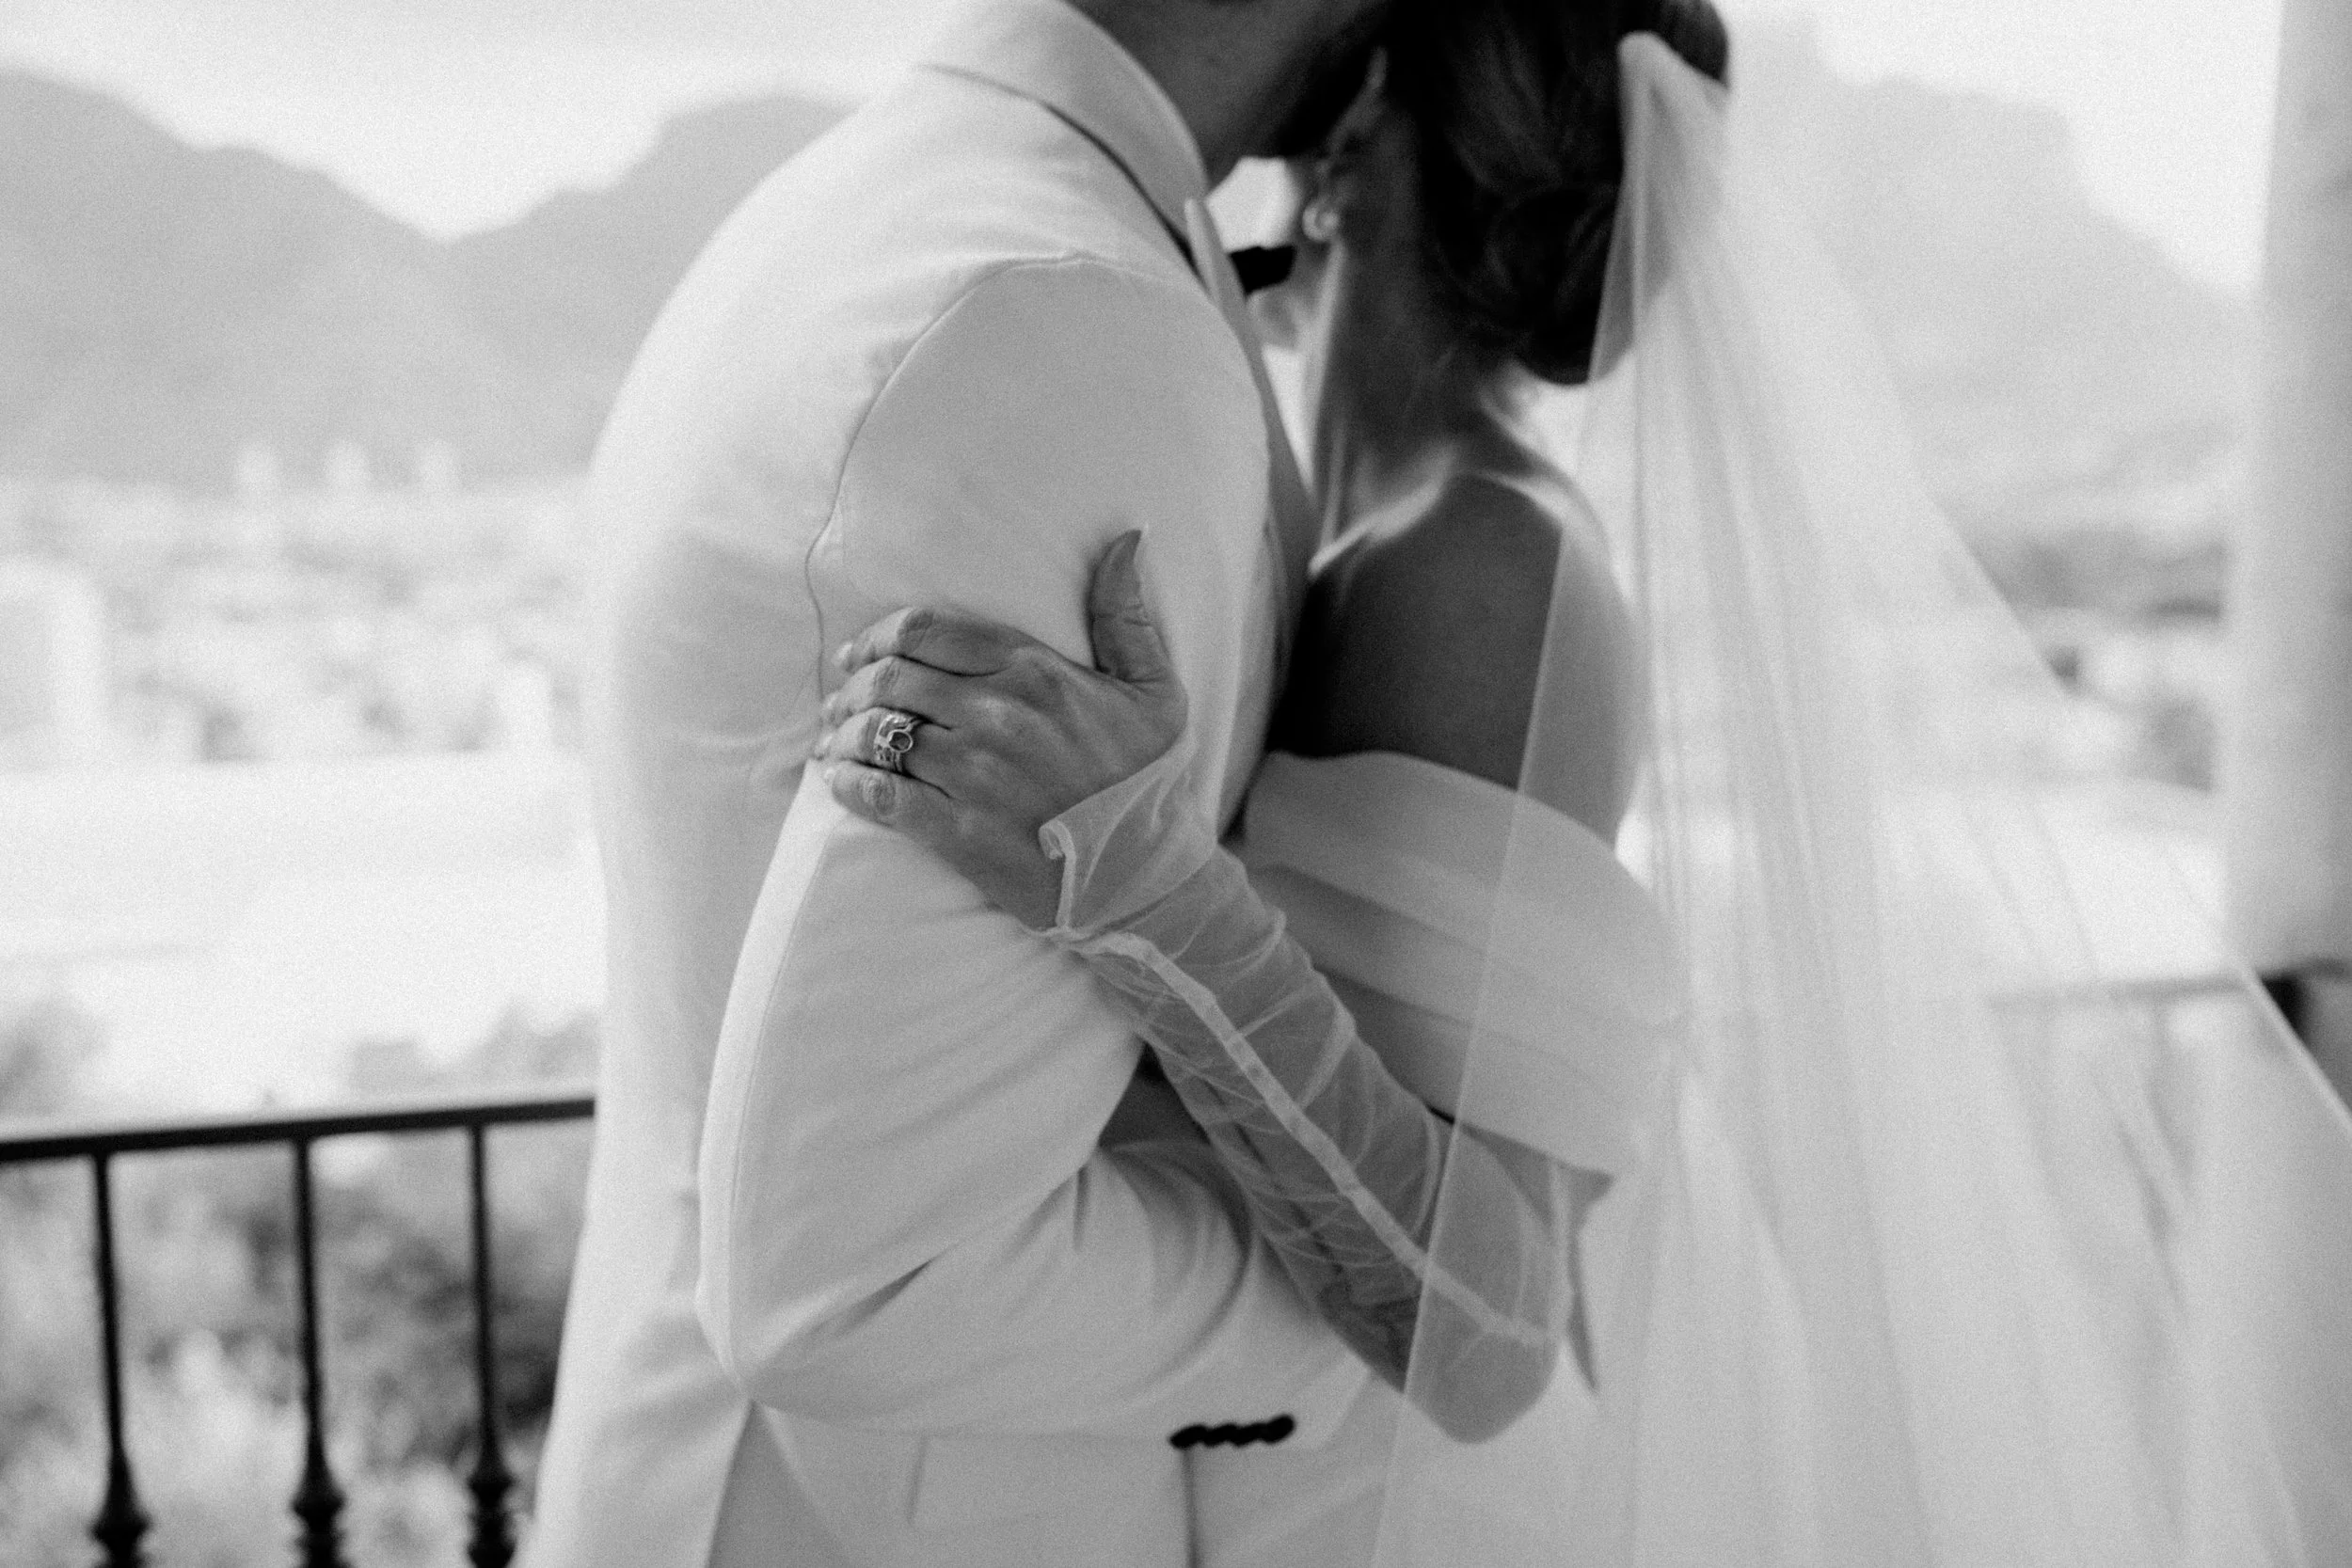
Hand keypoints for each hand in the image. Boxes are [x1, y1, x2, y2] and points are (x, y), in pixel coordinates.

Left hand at [815, 531, 1189, 929]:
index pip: (924, 633)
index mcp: (1034, 671)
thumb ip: (1125, 614)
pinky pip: (881, 796)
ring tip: (830, 744)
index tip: (857, 654)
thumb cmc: (1149, 784)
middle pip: (889, 681)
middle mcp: (998, 715)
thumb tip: (1126, 538)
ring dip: (840, 736)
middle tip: (836, 702)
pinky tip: (839, 783)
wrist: (1148, 879)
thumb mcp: (1155, 691)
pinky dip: (848, 785)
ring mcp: (976, 774)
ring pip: (876, 735)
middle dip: (849, 688)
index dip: (876, 638)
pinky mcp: (960, 832)